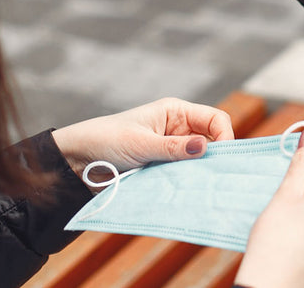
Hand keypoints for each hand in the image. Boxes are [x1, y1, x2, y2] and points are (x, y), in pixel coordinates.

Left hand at [51, 98, 233, 177]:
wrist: (78, 160)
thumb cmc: (106, 140)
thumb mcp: (141, 144)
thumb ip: (173, 147)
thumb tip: (205, 147)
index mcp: (175, 112)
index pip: (215, 119)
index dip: (225, 137)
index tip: (220, 160)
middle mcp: (177, 128)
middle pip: (212, 140)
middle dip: (215, 157)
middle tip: (217, 178)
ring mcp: (172, 148)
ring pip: (199, 160)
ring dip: (200, 172)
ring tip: (201, 186)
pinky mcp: (164, 167)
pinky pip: (185, 173)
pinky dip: (188, 181)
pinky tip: (189, 192)